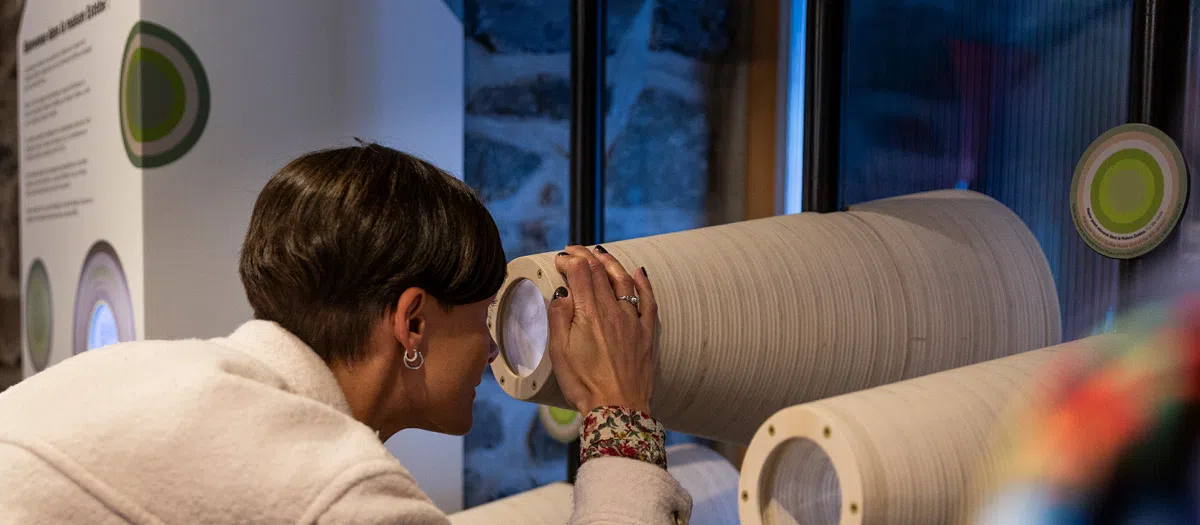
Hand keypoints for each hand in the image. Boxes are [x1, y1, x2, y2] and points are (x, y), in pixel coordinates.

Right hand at [547, 245, 656, 414]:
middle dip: (585, 256)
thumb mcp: (559, 352)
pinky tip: (639, 272)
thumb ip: (558, 317)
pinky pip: (648, 301)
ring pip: (624, 280)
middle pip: (600, 271)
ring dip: (611, 263)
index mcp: (588, 314)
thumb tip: (562, 291)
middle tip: (574, 251)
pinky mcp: (646, 334)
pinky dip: (644, 283)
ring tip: (600, 253)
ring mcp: (632, 321)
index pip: (580, 272)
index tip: (559, 260)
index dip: (569, 260)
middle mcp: (613, 311)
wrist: (618, 409)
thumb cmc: (584, 384)